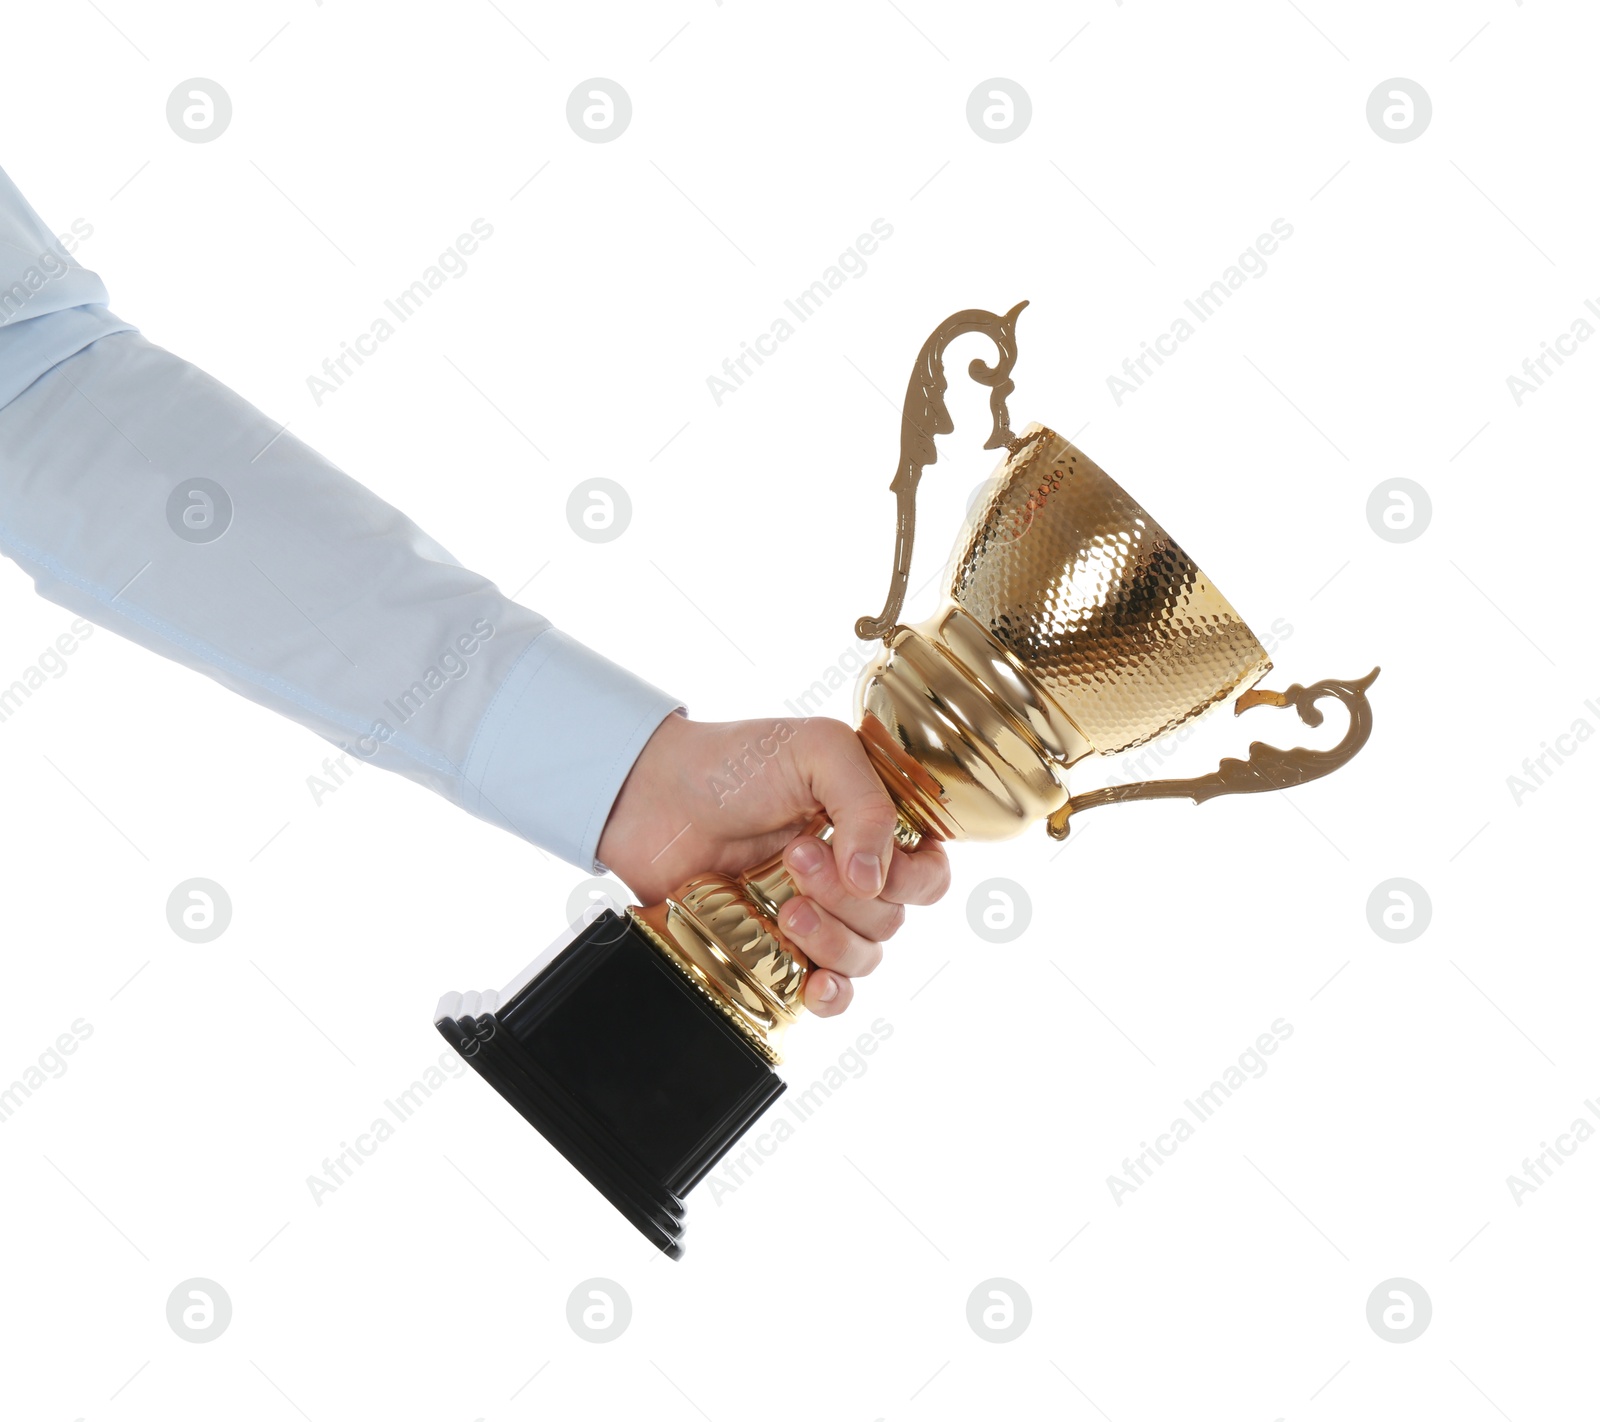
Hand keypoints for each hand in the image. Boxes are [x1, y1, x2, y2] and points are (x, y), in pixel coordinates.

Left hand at [596, 714, 949, 1017]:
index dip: (909, 879)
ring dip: (831, 940)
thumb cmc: (734, 762)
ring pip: (863, 959)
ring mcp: (817, 917)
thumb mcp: (817, 750)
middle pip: (893, 920)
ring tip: (784, 906)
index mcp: (874, 828)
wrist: (654, 797)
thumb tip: (874, 880)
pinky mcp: (777, 950)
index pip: (929, 874)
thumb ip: (867, 802)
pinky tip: (815, 985)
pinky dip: (831, 997)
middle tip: (794, 858)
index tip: (859, 862)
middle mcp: (852, 876)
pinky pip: (828, 995)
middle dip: (846, 897)